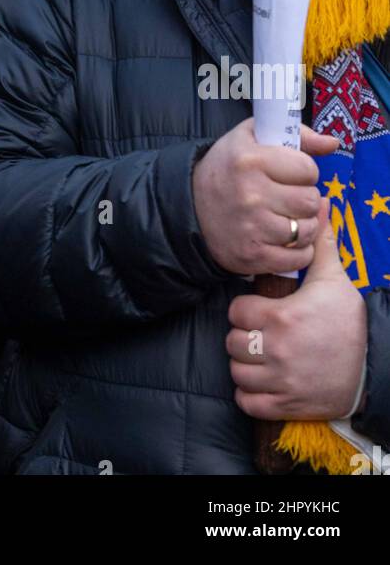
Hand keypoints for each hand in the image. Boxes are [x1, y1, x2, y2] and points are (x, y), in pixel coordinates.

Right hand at [192, 120, 337, 275]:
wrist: (189, 206)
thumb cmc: (227, 167)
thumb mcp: (252, 137)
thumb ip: (297, 136)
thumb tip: (332, 143)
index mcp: (251, 160)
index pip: (307, 169)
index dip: (304, 172)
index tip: (290, 175)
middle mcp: (251, 193)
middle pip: (310, 201)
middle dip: (305, 199)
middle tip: (289, 198)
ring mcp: (252, 227)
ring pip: (307, 230)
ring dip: (303, 226)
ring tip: (287, 218)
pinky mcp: (253, 255)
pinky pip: (298, 257)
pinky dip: (299, 251)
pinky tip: (285, 240)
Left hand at [226, 199, 366, 420]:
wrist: (376, 368)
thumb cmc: (351, 322)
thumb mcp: (335, 280)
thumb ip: (321, 243)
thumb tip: (323, 202)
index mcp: (282, 317)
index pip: (236, 311)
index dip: (244, 310)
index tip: (257, 310)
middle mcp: (276, 350)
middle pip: (233, 342)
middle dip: (242, 336)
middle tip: (258, 333)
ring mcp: (281, 380)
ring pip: (237, 373)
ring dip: (244, 366)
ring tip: (259, 357)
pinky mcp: (287, 405)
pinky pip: (248, 403)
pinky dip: (250, 395)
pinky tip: (262, 382)